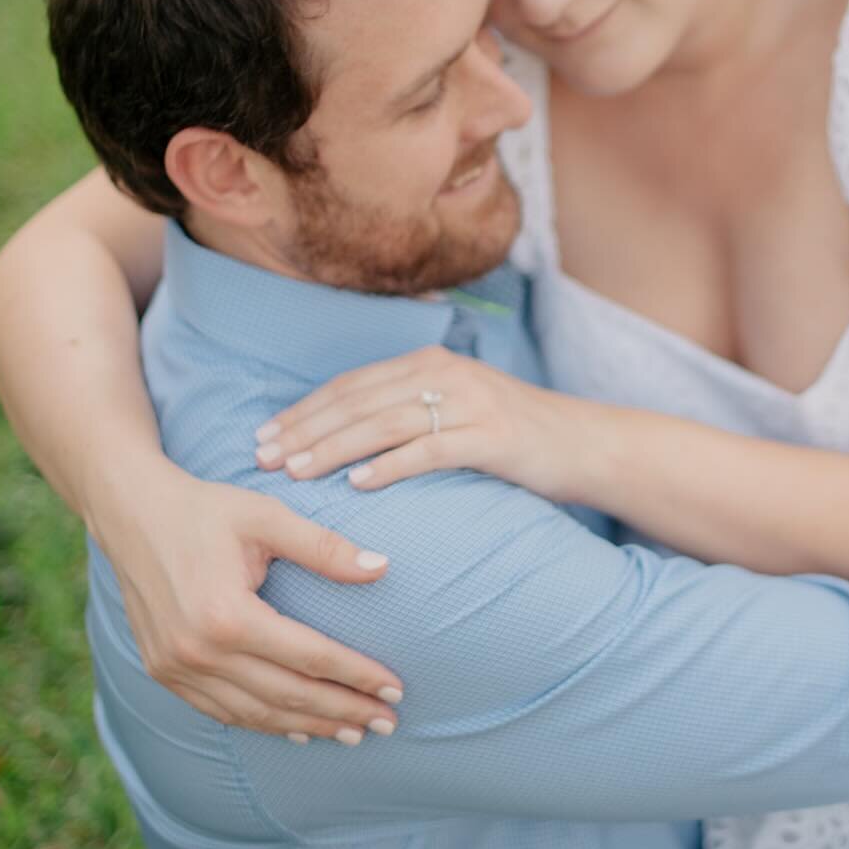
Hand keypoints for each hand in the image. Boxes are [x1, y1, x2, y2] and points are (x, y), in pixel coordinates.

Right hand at [91, 460, 404, 743]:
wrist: (130, 512)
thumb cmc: (205, 509)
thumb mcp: (267, 517)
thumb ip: (324, 547)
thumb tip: (382, 568)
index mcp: (227, 615)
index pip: (310, 657)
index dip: (358, 676)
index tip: (396, 690)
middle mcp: (198, 652)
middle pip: (288, 695)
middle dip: (344, 711)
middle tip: (388, 723)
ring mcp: (175, 668)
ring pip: (257, 713)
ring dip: (310, 726)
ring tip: (354, 732)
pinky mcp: (163, 672)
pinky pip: (223, 711)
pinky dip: (265, 724)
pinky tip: (298, 729)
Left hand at [257, 345, 597, 500]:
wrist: (587, 445)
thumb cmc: (516, 438)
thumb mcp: (459, 411)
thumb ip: (410, 416)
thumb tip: (346, 443)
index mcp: (431, 364)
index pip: (352, 384)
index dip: (304, 409)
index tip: (264, 436)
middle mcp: (446, 374)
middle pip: (359, 400)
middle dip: (305, 429)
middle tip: (261, 457)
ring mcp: (470, 403)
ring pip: (385, 422)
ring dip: (333, 447)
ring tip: (295, 471)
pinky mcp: (492, 437)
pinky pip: (429, 450)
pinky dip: (389, 466)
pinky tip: (357, 484)